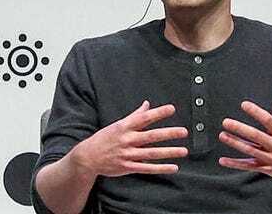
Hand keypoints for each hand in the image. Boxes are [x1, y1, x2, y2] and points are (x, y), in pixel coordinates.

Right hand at [70, 100, 188, 177]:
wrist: (87, 157)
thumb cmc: (105, 138)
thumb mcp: (118, 124)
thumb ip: (135, 115)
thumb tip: (147, 104)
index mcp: (125, 127)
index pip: (144, 118)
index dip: (158, 113)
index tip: (171, 109)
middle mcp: (127, 140)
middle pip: (151, 136)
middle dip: (169, 133)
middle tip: (184, 131)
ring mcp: (127, 154)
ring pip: (152, 153)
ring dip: (169, 152)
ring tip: (184, 151)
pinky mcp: (127, 167)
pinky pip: (147, 168)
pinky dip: (160, 168)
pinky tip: (173, 167)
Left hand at [218, 90, 271, 185]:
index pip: (267, 120)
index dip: (255, 112)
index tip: (244, 105)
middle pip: (255, 136)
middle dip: (239, 128)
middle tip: (226, 122)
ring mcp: (270, 158)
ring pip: (249, 150)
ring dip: (235, 143)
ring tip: (223, 135)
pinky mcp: (266, 168)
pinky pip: (248, 166)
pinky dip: (235, 164)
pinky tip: (223, 160)